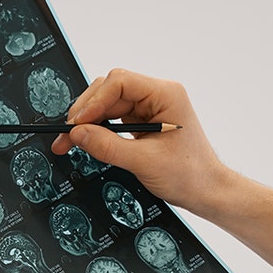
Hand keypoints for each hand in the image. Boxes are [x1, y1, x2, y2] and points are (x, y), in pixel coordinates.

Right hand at [51, 68, 234, 217]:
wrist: (205, 191)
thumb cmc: (190, 174)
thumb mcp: (144, 162)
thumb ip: (108, 146)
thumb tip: (78, 134)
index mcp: (166, 94)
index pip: (120, 82)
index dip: (94, 101)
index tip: (77, 123)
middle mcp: (157, 96)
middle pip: (109, 90)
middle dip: (86, 112)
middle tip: (67, 135)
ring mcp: (148, 108)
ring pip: (107, 103)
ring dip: (87, 121)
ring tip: (70, 141)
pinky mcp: (141, 121)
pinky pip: (111, 117)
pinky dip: (96, 129)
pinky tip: (85, 141)